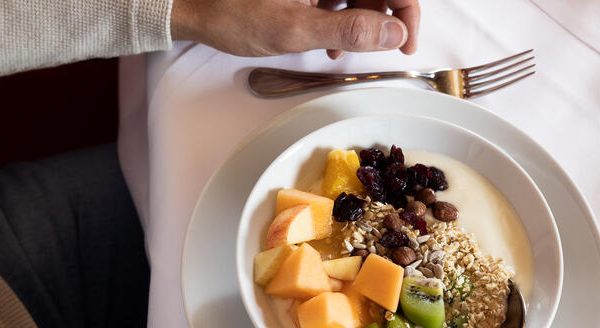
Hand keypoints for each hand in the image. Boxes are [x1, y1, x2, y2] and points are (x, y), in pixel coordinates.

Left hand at [171, 0, 420, 58]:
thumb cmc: (233, 13)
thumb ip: (349, 28)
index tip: (405, 42)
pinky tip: (327, 38)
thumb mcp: (295, 28)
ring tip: (341, 50)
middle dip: (382, 16)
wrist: (192, 4)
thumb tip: (393, 31)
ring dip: (360, 18)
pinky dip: (339, 13)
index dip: (406, 11)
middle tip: (379, 50)